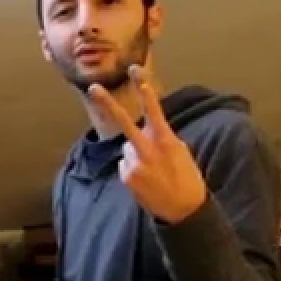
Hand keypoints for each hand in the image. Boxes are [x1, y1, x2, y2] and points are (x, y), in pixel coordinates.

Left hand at [88, 65, 207, 223]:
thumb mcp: (180, 151)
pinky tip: (146, 179)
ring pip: (128, 148)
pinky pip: (125, 164)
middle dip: (108, 103)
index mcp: (166, 139)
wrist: (184, 209)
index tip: (135, 71)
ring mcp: (134, 163)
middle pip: (124, 121)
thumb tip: (146, 133)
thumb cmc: (186, 178)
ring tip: (153, 171)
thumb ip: (162, 138)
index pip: (153, 108)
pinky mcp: (126, 176)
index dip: (144, 89)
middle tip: (93, 87)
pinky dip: (133, 169)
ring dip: (137, 155)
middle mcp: (147, 149)